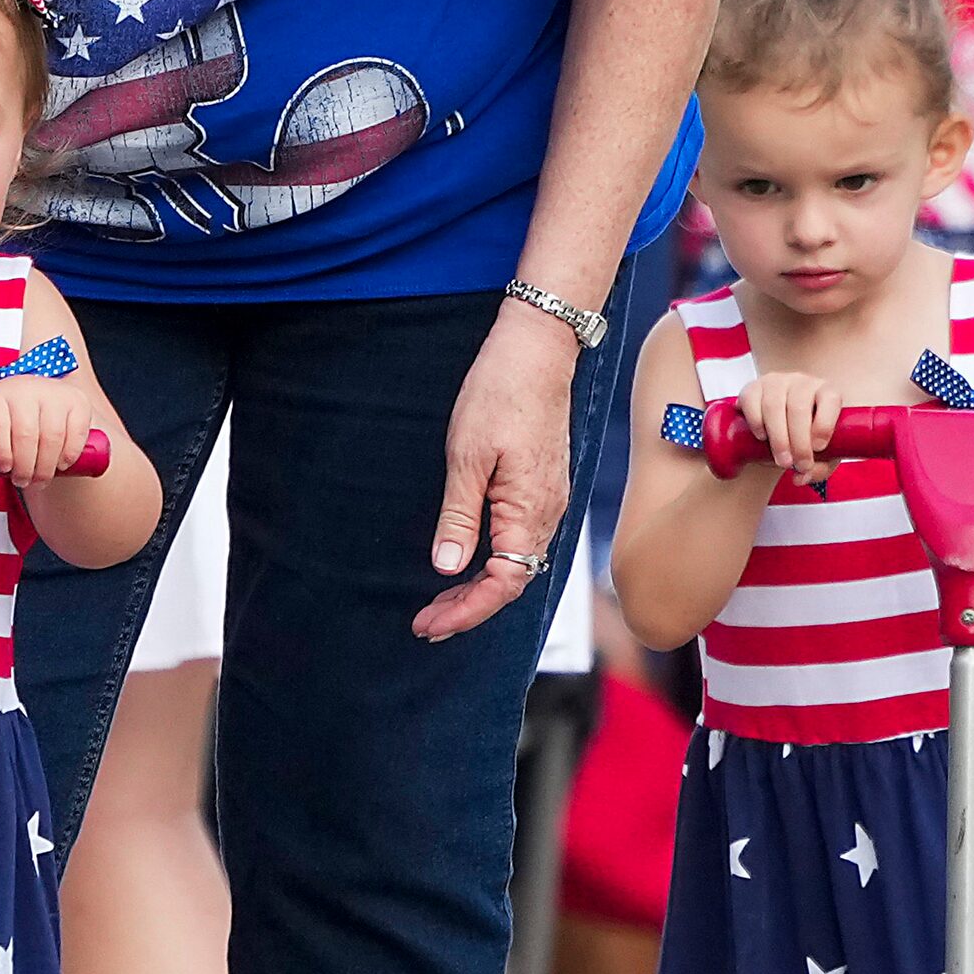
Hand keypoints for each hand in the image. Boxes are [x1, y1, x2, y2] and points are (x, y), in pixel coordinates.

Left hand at [0, 375, 96, 488]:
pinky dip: (70, 453)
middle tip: (22, 482)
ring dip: (46, 466)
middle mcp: (25, 389)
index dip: (0, 450)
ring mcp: (54, 394)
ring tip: (39, 480)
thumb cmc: (8, 419)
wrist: (41, 395)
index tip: (4, 469)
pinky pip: (76, 432)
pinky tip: (62, 465)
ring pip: (52, 437)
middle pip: (27, 435)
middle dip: (25, 466)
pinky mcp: (78, 401)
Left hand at [416, 303, 578, 642]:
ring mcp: (548, 502)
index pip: (503, 584)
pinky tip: (467, 563)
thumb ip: (459, 516)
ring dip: (478, 589)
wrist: (537, 350)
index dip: (466, 611)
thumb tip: (447, 567)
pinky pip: (520, 542)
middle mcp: (547, 514)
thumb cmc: (501, 393)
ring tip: (440, 603)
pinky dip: (492, 563)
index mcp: (530, 511)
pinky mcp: (542, 489)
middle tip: (425, 624)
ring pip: (516, 564)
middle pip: (511, 582)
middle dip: (468, 609)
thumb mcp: (467, 457)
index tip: (429, 623)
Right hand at [736, 371, 841, 486]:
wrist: (777, 429)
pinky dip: (756, 423)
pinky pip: (752, 403)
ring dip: (778, 438)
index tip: (819, 448)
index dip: (825, 423)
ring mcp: (775, 382)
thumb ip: (819, 468)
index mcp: (825, 392)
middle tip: (798, 465)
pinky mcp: (752, 388)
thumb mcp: (820, 455)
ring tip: (782, 461)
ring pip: (774, 406)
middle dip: (799, 442)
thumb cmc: (804, 439)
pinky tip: (762, 437)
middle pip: (799, 408)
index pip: (830, 399)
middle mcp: (802, 382)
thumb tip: (802, 477)